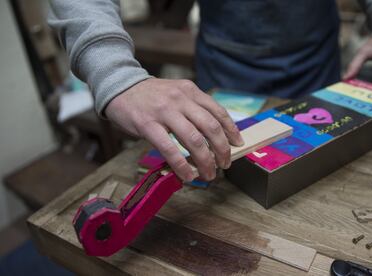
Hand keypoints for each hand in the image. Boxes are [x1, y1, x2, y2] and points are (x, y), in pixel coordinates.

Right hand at [105, 78, 243, 181]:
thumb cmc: (152, 95)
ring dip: (206, 161)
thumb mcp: (177, 92)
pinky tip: (188, 175)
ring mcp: (164, 112)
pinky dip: (181, 165)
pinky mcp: (148, 125)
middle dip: (222, 149)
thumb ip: (194, 107)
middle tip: (225, 164)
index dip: (231, 130)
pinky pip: (169, 149)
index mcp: (191, 91)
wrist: (120, 86)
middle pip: (210, 127)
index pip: (218, 112)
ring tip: (209, 174)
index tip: (238, 144)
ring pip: (194, 140)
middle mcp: (181, 99)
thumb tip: (213, 133)